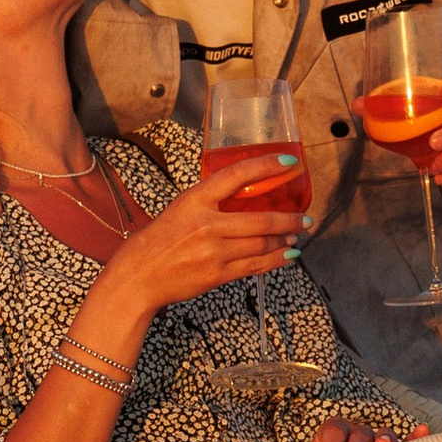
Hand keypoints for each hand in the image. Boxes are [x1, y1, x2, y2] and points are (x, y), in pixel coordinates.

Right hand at [103, 160, 308, 316]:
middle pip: (260, 220)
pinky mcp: (217, 274)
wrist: (138, 277)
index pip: (236, 175)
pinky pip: (254, 265)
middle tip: (304, 218)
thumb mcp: (178, 210)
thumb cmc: (156, 242)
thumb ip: (207, 205)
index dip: (266, 166)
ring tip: (295, 236)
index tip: (290, 163)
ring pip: (261, 244)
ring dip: (284, 240)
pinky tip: (286, 255)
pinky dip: (275, 260)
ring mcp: (213, 251)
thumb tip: (239, 200)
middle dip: (289, 219)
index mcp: (194, 200)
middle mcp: (207, 224)